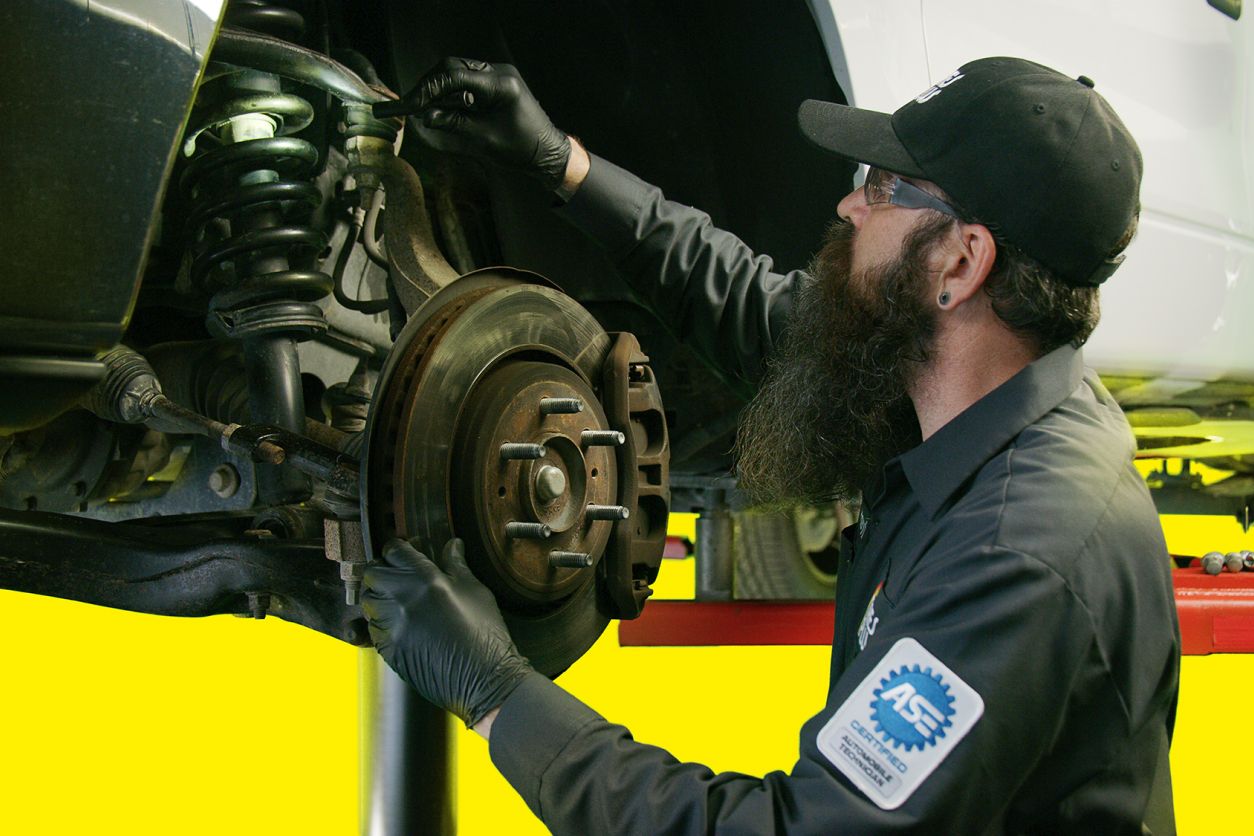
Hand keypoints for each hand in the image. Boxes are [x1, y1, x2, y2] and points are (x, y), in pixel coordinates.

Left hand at [361, 537, 532, 726]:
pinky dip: (380, 622)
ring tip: (397, 600)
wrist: (483, 678)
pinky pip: (372, 628)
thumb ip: (457, 565)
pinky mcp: (387, 650)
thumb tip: (453, 545)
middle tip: (397, 575)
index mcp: (426, 579)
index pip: (394, 551)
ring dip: (379, 596)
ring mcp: (391, 626)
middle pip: (373, 573)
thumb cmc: (484, 634)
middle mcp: (402, 599)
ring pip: (367, 601)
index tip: (403, 552)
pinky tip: (399, 624)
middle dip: (382, 570)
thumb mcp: (476, 591)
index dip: (397, 549)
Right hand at [373, 57, 570, 190]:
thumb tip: (425, 116)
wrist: (547, 153)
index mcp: (500, 84)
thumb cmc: (522, 149)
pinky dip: (451, 92)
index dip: (429, 89)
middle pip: (454, 68)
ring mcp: (499, 76)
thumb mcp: (484, 138)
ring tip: (422, 107)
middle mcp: (500, 73)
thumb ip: (454, 123)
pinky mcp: (496, 84)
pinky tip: (440, 107)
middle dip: (430, 86)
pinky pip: (468, 81)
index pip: (455, 76)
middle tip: (412, 104)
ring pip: (458, 72)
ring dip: (439, 89)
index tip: (410, 103)